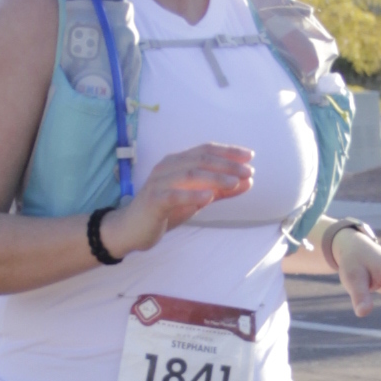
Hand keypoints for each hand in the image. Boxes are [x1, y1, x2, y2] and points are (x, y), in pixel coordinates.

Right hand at [114, 144, 254, 253]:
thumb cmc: (165, 211)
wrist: (131, 229)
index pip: (206, 150)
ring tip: (234, 183)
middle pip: (200, 160)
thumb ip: (221, 190)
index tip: (249, 156)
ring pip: (189, 174)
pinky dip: (192, 195)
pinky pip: (174, 195)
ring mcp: (158, 182)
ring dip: (215, 177)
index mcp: (178, 162)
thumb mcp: (197, 199)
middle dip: (227, 164)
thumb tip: (248, 182)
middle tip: (249, 171)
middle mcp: (168, 167)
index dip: (228, 151)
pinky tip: (208, 197)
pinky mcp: (153, 200)